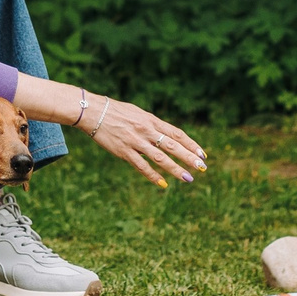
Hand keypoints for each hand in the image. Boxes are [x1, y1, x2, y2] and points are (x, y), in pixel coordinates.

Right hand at [85, 98, 206, 187]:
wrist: (94, 111)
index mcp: (152, 120)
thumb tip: (166, 134)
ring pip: (160, 158)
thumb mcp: (138, 113)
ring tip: (188, 178)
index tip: (202, 154)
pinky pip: (142, 166)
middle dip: (189, 157)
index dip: (191, 144)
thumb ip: (152, 124)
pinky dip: (153, 176)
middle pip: (173, 146)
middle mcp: (147, 131)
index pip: (177, 133)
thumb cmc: (116, 112)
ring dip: (176, 169)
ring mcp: (136, 142)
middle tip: (202, 167)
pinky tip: (163, 184)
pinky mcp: (124, 151)